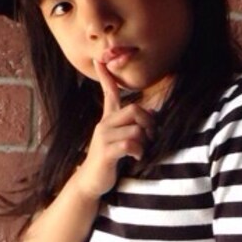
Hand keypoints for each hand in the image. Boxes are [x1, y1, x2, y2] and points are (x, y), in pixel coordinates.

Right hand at [74, 60, 153, 198]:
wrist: (91, 181)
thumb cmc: (108, 161)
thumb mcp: (119, 141)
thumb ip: (132, 127)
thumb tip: (151, 116)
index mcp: (107, 120)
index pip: (108, 93)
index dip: (106, 77)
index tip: (99, 60)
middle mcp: (104, 125)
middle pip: (135, 110)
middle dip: (149, 123)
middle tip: (150, 137)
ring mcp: (104, 137)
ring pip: (136, 129)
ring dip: (145, 142)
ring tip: (141, 151)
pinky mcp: (106, 151)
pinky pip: (131, 143)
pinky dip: (139, 151)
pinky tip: (136, 158)